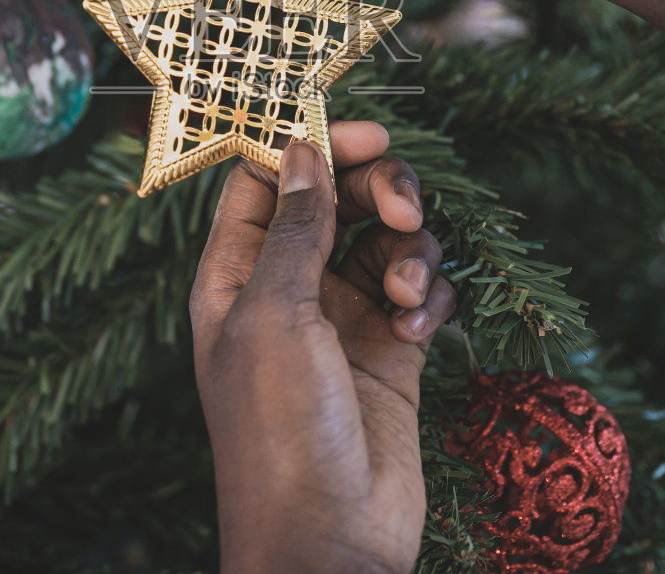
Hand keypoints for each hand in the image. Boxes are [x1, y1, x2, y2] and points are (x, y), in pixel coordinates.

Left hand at [190, 123, 456, 573]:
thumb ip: (295, 229)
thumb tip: (299, 148)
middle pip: (337, 197)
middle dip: (378, 190)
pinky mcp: (395, 352)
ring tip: (403, 294)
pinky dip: (429, 299)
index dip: (311, 143)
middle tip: (404, 208)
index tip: (367, 132)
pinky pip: (421, 290)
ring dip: (409, 251)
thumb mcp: (275, 315)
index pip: (267, 179)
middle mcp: (288, 289)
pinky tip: (418, 331)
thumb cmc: (279, 431)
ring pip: (387, 239)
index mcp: (235, 275)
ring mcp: (343, 320)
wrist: (330, 541)